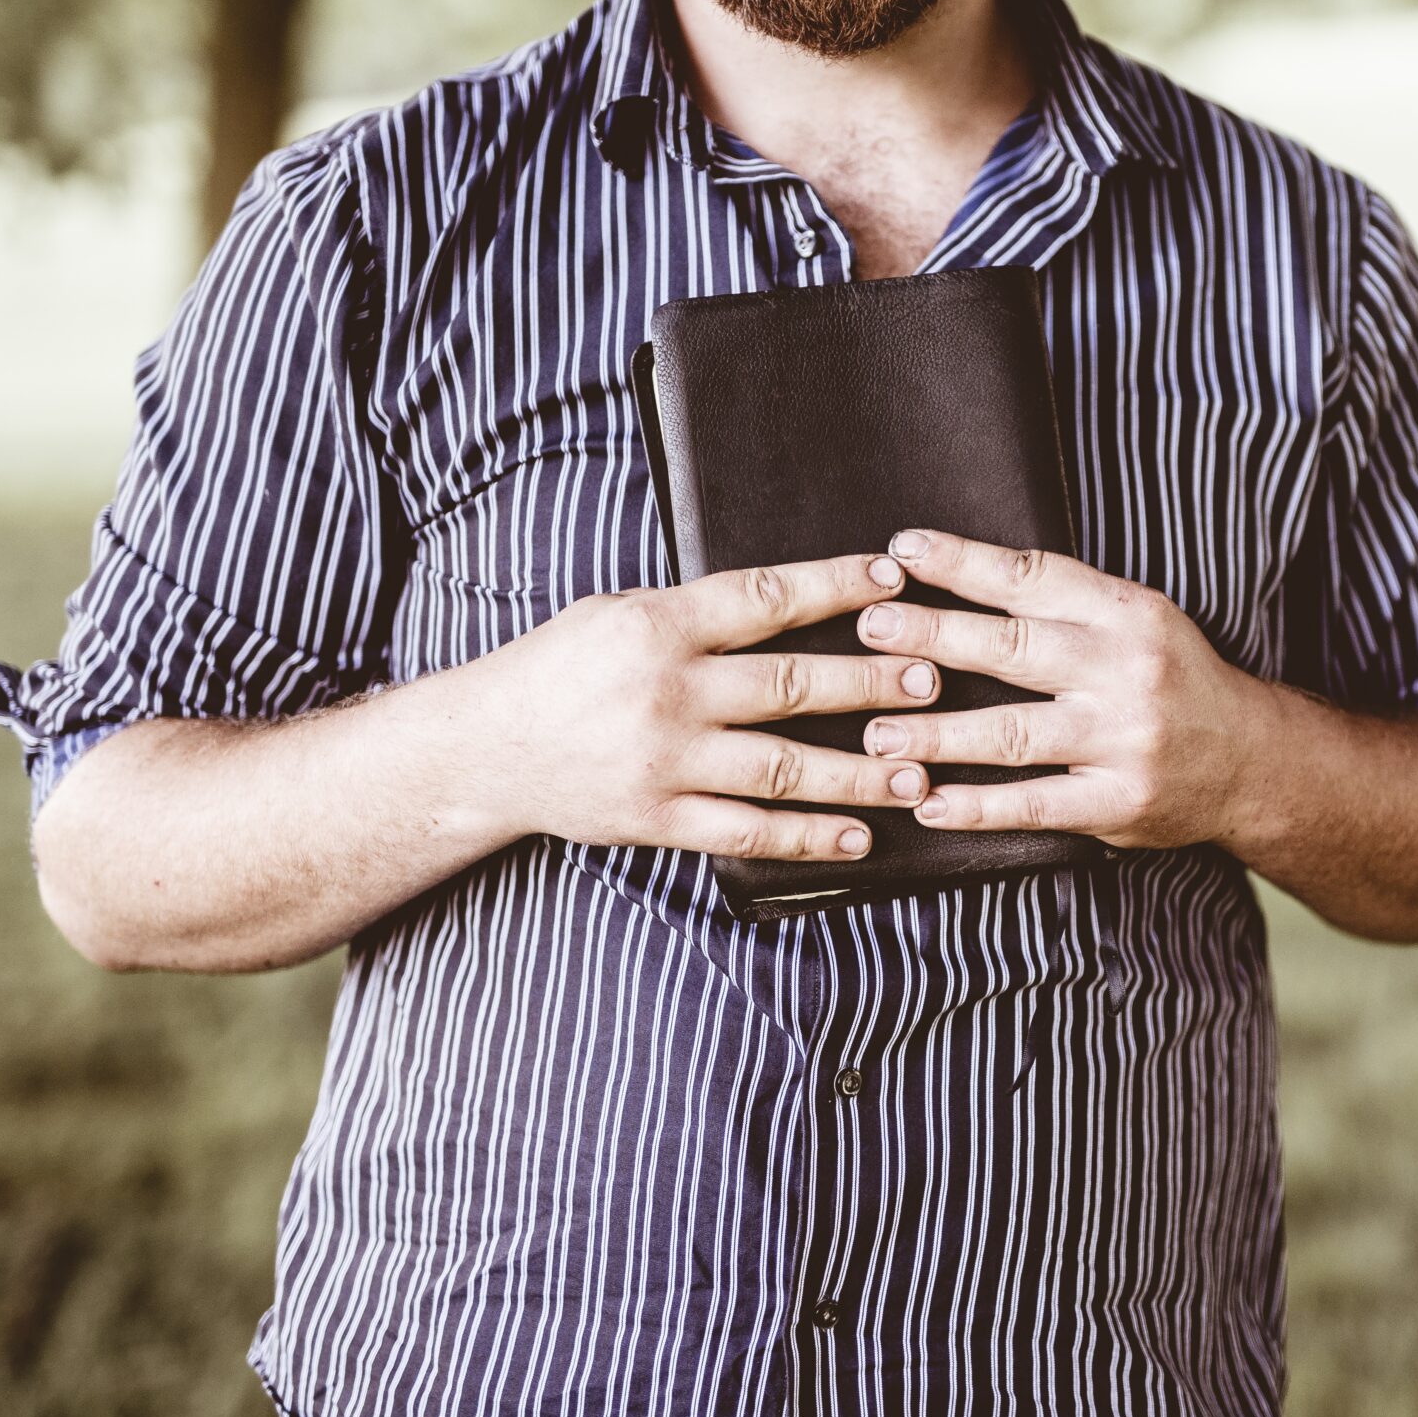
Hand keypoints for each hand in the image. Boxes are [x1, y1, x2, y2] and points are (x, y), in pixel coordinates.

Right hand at [467, 553, 941, 860]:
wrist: (483, 747)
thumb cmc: (562, 669)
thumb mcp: (618, 613)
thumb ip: (698, 613)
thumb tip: (793, 598)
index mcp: (657, 626)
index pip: (765, 599)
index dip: (835, 587)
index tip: (893, 578)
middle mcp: (665, 692)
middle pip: (789, 686)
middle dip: (870, 685)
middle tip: (934, 680)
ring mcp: (663, 761)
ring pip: (781, 767)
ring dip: (857, 773)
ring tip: (917, 774)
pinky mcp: (656, 819)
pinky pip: (746, 831)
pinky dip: (806, 837)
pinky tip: (857, 837)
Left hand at [851, 529, 1273, 850]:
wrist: (1251, 760)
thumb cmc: (1172, 680)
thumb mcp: (1136, 618)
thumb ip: (1064, 602)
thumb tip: (961, 573)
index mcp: (1126, 613)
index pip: (1032, 578)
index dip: (963, 562)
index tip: (902, 550)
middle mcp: (1125, 670)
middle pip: (1013, 648)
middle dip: (934, 636)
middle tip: (870, 629)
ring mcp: (1123, 740)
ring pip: (1012, 732)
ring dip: (936, 733)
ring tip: (876, 730)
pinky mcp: (1119, 801)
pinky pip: (1035, 804)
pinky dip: (976, 806)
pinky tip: (927, 803)